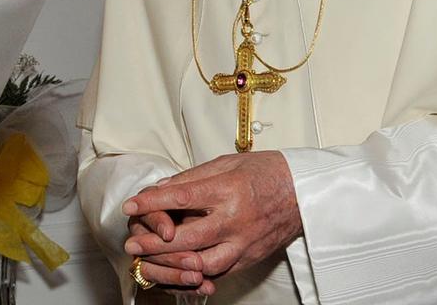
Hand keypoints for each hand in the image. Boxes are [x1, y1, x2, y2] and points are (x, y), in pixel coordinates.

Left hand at [122, 151, 301, 288]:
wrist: (305, 191)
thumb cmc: (266, 171)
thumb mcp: (226, 163)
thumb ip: (192, 178)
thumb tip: (161, 188)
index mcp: (229, 190)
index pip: (182, 197)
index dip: (152, 203)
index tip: (131, 205)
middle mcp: (236, 220)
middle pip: (188, 237)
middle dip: (155, 243)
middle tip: (132, 242)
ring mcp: (245, 242)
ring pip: (203, 263)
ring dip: (173, 264)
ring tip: (150, 260)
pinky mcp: (251, 257)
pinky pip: (220, 272)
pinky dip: (197, 273)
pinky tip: (178, 270)